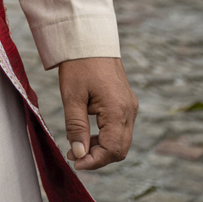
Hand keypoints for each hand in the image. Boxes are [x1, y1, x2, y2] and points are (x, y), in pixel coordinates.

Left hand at [57, 56, 137, 170]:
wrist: (89, 39)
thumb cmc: (79, 64)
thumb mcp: (72, 96)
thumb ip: (76, 127)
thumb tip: (79, 154)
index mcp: (118, 110)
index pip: (112, 149)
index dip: (94, 161)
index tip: (75, 162)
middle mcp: (129, 110)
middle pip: (120, 149)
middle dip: (98, 157)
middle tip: (74, 155)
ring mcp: (130, 106)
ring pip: (121, 140)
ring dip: (102, 147)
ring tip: (78, 144)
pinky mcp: (126, 102)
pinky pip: (120, 128)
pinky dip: (106, 136)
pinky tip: (88, 133)